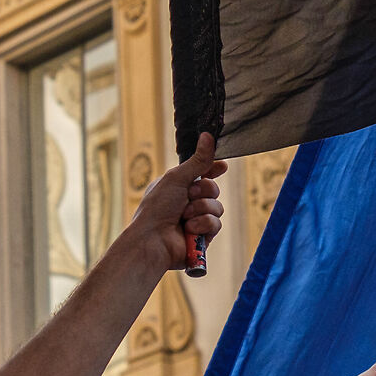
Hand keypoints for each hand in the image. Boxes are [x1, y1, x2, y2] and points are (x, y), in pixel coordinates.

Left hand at [125, 134, 225, 271]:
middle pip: (214, 189)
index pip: (202, 173)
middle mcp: (187, 202)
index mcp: (177, 186)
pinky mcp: (202, 237)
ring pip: (217, 207)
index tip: (222, 165)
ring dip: (201, 209)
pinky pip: (216, 224)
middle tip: (189, 195)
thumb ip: (197, 160)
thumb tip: (208, 135)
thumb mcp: (177, 178)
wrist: (153, 240)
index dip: (213, 168)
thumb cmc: (157, 207)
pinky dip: (202, 224)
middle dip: (204, 191)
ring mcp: (195, 220)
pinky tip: (189, 230)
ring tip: (184, 217)